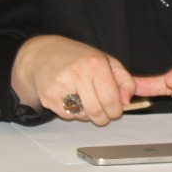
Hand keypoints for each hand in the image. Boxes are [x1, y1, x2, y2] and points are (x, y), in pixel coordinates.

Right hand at [12, 35, 134, 124]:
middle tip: (103, 110)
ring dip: (88, 114)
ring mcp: (60, 85)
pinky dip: (73, 113)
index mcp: (96, 63)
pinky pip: (68, 116)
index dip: (117, 110)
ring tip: (85, 99)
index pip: (111, 99)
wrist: (43, 54)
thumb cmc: (79, 59)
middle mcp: (77, 73)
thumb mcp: (107, 62)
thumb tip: (128, 100)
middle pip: (97, 112)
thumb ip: (127, 81)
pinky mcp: (48, 96)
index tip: (116, 108)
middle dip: (104, 117)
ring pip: (83, 116)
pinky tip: (70, 98)